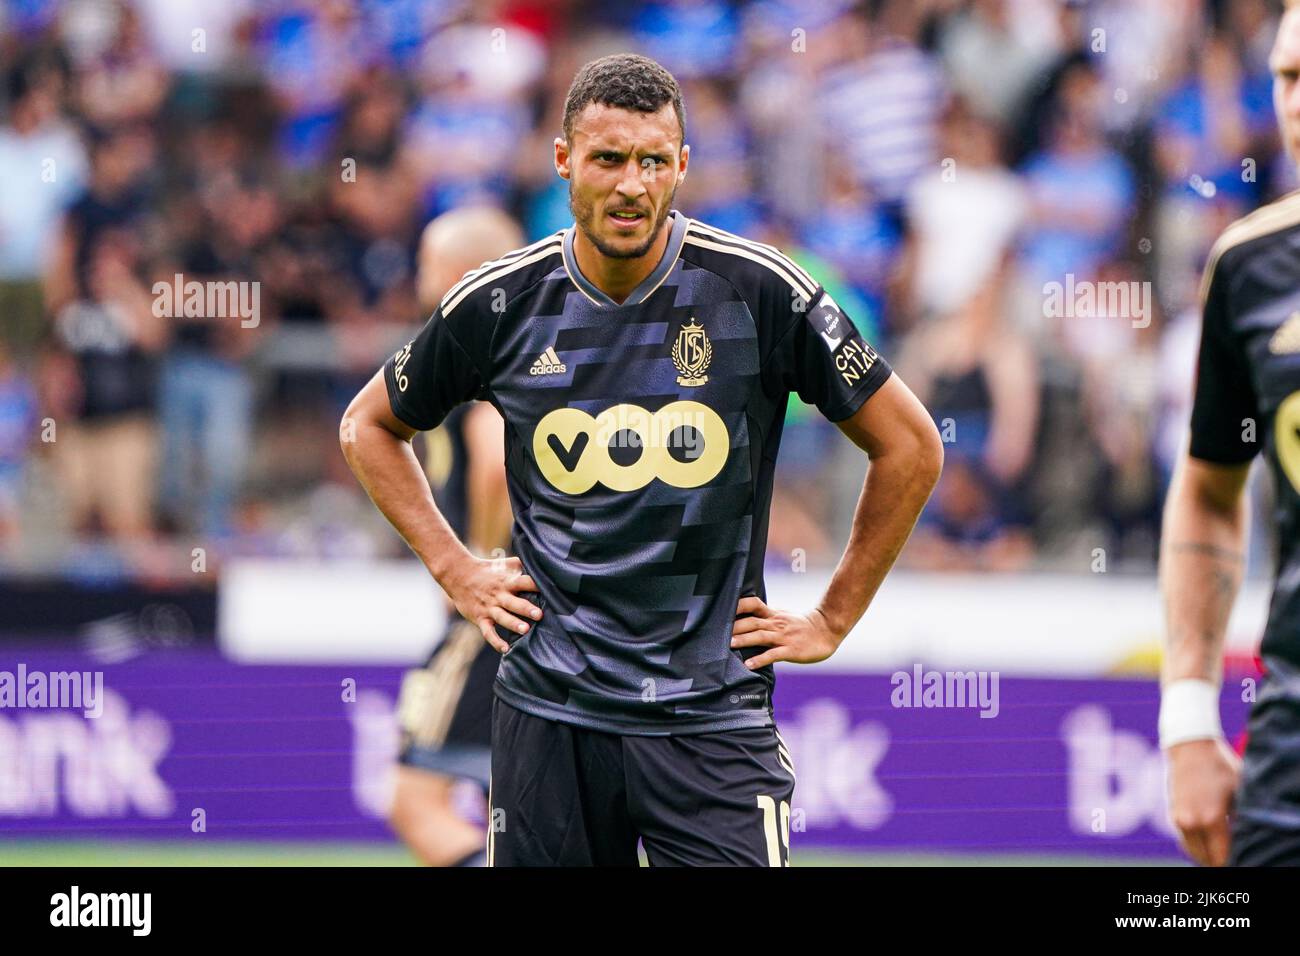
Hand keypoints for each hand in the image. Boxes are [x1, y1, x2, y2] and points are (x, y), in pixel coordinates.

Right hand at [442, 554, 540, 652]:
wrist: (458, 575)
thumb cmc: (487, 570)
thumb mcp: (503, 564)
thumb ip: (521, 565)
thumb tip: (540, 562)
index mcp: (507, 581)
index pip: (524, 582)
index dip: (536, 586)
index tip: (551, 591)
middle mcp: (499, 595)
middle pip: (514, 602)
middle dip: (526, 608)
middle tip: (540, 614)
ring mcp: (489, 608)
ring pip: (502, 617)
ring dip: (513, 623)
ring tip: (525, 630)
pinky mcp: (480, 618)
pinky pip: (488, 632)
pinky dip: (495, 641)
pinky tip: (505, 649)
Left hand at [730, 596, 839, 668]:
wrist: (826, 630)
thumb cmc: (802, 626)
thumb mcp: (783, 616)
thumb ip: (766, 617)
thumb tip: (746, 618)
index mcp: (773, 615)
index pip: (753, 604)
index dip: (739, 605)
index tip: (722, 609)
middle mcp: (776, 624)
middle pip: (752, 621)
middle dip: (735, 626)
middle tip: (718, 632)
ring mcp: (783, 637)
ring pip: (761, 636)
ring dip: (744, 639)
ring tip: (730, 644)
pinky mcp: (791, 650)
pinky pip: (773, 655)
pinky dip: (760, 659)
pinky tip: (749, 664)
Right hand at [1166, 737, 1240, 866]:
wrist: (1190, 746)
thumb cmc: (1219, 766)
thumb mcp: (1239, 791)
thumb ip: (1240, 820)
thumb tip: (1242, 840)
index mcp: (1210, 818)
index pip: (1222, 857)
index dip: (1232, 860)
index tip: (1241, 856)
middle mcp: (1191, 822)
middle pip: (1205, 858)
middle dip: (1218, 859)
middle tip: (1230, 852)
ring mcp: (1179, 818)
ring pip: (1193, 851)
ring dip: (1206, 853)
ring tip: (1221, 846)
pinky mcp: (1173, 813)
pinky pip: (1186, 839)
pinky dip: (1197, 843)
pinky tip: (1209, 835)